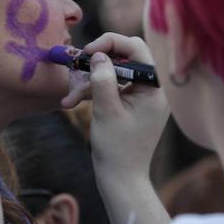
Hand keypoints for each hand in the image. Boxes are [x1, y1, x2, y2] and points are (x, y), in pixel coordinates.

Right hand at [75, 33, 169, 178]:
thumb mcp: (107, 111)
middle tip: (78, 63)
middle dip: (98, 61)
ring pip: (113, 73)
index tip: (88, 51)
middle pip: (125, 57)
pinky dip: (92, 92)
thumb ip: (103, 80)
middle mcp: (151, 89)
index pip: (137, 49)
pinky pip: (111, 88)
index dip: (111, 43)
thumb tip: (99, 55)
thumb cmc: (117, 149)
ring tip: (68, 98)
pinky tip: (71, 103)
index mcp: (154, 88)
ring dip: (89, 81)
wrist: (120, 180)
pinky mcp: (130, 104)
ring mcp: (140, 97)